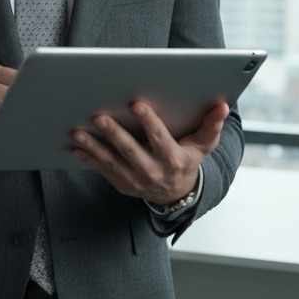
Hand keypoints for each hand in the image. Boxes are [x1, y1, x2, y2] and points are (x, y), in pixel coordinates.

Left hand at [69, 100, 228, 204]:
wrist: (177, 193)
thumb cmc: (188, 159)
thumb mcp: (203, 145)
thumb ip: (211, 125)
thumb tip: (222, 107)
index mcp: (174, 160)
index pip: (160, 139)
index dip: (149, 122)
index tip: (137, 104)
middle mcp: (154, 172)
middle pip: (131, 151)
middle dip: (114, 134)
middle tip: (99, 116)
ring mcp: (136, 181)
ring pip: (112, 162)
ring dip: (94, 146)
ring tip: (78, 132)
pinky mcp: (122, 184)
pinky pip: (103, 170)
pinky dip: (88, 158)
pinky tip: (76, 145)